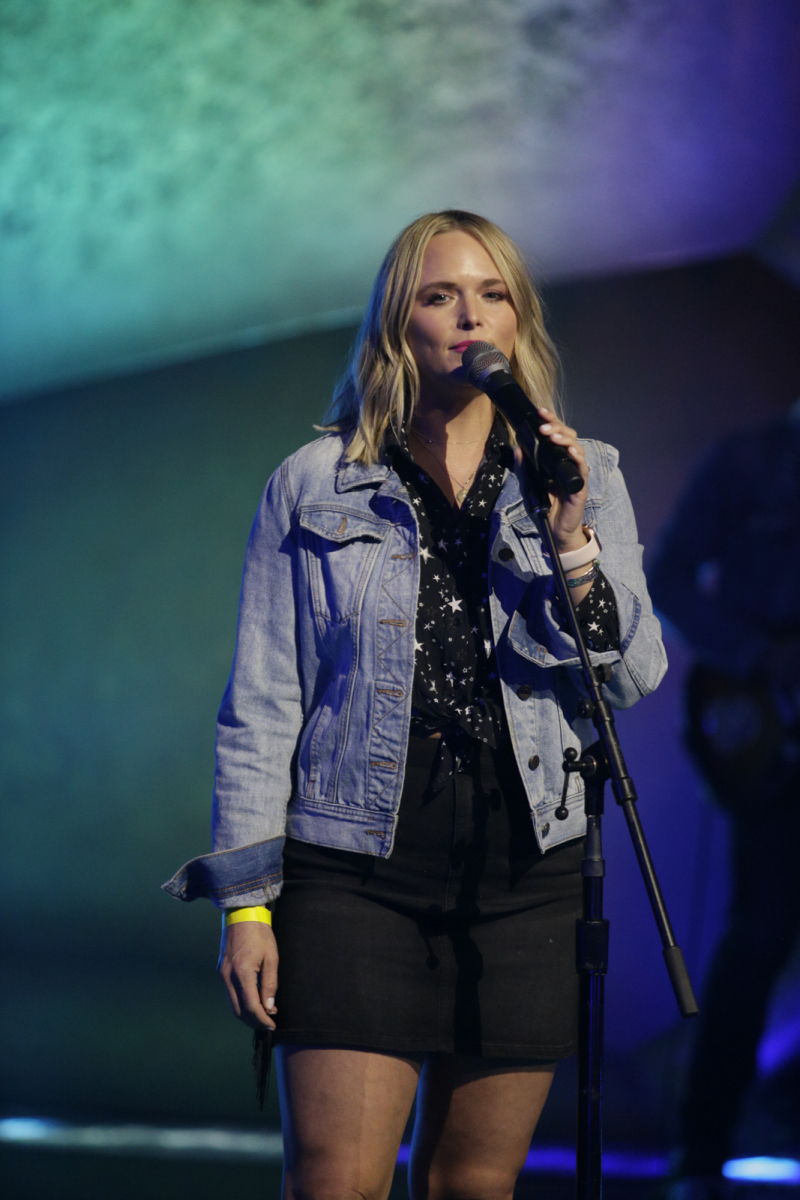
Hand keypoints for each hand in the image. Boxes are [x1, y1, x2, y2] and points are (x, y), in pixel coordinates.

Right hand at [217, 919, 278, 1030]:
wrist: (242, 914)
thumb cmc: (260, 933)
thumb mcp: (271, 957)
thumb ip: (270, 984)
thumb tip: (269, 1007)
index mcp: (242, 973)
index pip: (251, 1007)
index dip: (262, 1020)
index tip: (272, 1025)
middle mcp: (228, 977)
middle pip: (239, 1010)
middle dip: (254, 1021)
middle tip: (268, 1024)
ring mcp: (222, 974)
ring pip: (232, 1004)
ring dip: (246, 1014)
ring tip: (262, 1015)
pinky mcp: (221, 970)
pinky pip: (229, 994)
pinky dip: (240, 1003)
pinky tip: (252, 1002)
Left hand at [535, 408, 588, 550]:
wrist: (554, 531)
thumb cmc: (545, 507)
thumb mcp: (528, 485)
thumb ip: (523, 467)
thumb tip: (517, 447)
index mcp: (555, 459)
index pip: (555, 435)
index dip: (550, 422)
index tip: (539, 412)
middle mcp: (567, 462)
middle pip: (567, 436)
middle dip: (556, 427)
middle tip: (543, 426)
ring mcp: (576, 473)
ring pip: (576, 448)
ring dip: (565, 439)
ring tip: (552, 436)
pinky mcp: (580, 486)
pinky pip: (581, 468)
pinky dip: (577, 457)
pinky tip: (571, 450)